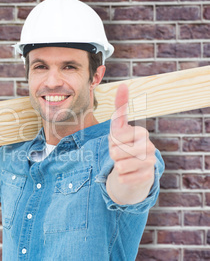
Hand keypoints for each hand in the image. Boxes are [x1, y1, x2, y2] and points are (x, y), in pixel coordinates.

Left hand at [107, 84, 155, 203]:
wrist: (134, 171)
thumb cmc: (123, 146)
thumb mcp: (118, 128)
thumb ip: (120, 107)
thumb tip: (123, 84)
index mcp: (141, 132)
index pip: (116, 135)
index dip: (112, 140)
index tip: (119, 140)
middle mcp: (149, 146)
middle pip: (115, 152)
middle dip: (113, 155)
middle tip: (121, 155)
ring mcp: (150, 162)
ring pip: (119, 165)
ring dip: (117, 166)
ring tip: (125, 164)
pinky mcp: (148, 178)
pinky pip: (124, 178)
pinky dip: (122, 178)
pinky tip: (130, 175)